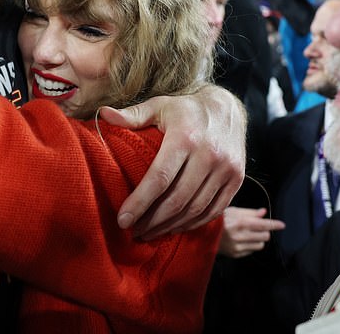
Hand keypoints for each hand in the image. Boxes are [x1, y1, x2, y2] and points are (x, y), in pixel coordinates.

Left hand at [100, 84, 246, 238]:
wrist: (227, 109)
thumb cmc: (185, 109)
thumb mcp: (159, 106)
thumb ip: (132, 115)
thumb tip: (103, 114)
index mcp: (185, 137)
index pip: (160, 178)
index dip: (140, 202)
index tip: (123, 219)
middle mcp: (208, 155)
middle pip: (177, 199)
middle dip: (152, 220)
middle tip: (133, 232)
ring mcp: (226, 169)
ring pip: (195, 209)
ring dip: (170, 226)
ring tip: (149, 233)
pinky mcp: (236, 180)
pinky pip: (214, 210)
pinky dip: (193, 223)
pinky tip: (175, 227)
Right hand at [218, 206, 284, 258]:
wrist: (202, 233)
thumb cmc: (217, 220)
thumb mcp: (231, 211)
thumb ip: (249, 212)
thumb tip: (263, 212)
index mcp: (239, 222)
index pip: (263, 224)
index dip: (274, 224)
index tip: (282, 225)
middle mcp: (240, 236)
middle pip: (265, 236)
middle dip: (264, 231)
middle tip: (258, 227)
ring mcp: (238, 246)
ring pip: (260, 245)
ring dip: (258, 239)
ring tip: (249, 233)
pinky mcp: (236, 254)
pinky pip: (251, 251)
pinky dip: (250, 245)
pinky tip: (242, 240)